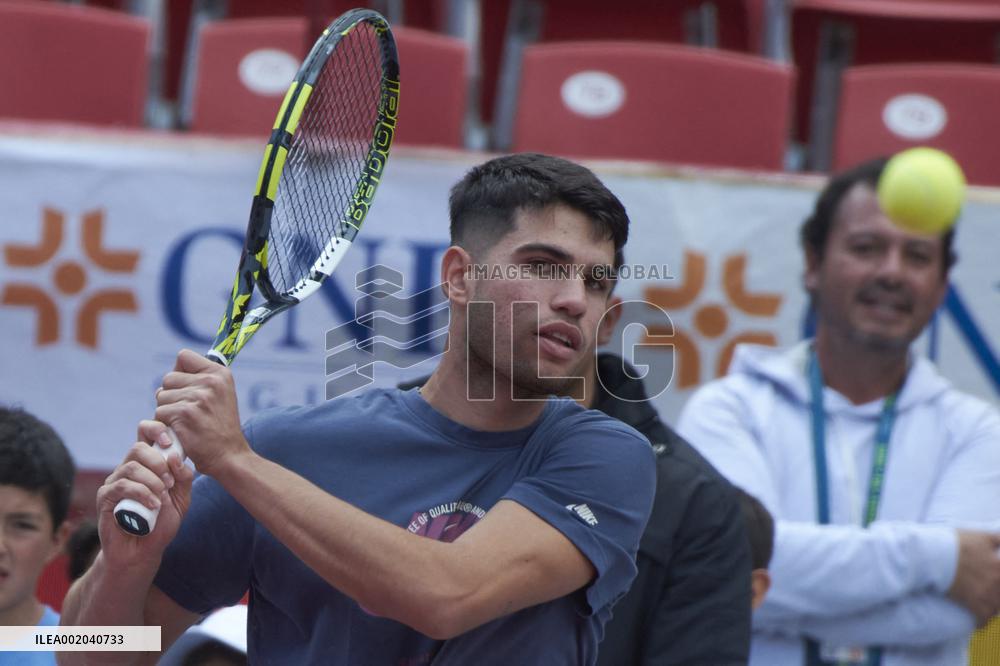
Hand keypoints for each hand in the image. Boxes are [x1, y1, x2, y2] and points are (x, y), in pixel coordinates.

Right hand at [96, 429, 193, 568]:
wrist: (144, 552)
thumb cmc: (162, 523)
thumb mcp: (182, 498)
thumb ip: (184, 477)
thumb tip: (175, 457)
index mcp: (147, 464)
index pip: (145, 432)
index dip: (156, 429)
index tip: (170, 443)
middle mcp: (128, 468)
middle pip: (138, 448)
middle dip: (158, 462)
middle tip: (169, 482)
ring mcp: (114, 482)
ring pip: (130, 467)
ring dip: (152, 480)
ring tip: (162, 497)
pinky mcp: (105, 498)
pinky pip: (121, 486)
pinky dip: (141, 493)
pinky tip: (153, 505)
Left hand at [154, 349, 249, 476]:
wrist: (228, 455)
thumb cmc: (220, 427)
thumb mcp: (221, 395)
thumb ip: (201, 379)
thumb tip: (174, 370)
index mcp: (220, 373)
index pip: (183, 356)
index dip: (179, 372)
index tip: (187, 387)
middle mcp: (210, 381)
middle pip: (168, 377)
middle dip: (171, 395)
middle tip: (187, 412)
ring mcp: (198, 397)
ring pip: (161, 396)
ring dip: (167, 411)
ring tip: (186, 423)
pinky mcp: (184, 413)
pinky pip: (159, 413)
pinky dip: (165, 425)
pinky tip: (181, 432)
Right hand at [948, 530, 999, 625]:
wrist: (934, 556)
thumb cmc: (956, 544)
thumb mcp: (980, 536)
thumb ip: (997, 539)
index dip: (998, 575)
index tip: (994, 577)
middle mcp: (997, 581)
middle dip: (996, 593)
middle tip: (987, 589)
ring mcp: (986, 594)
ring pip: (997, 607)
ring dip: (993, 607)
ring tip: (986, 605)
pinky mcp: (973, 604)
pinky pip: (983, 618)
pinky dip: (982, 620)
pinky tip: (978, 619)